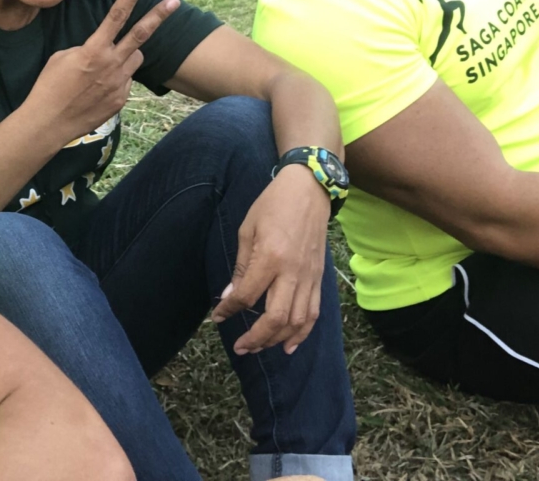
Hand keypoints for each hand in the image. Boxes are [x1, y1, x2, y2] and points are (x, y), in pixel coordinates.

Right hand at [23, 0, 178, 142]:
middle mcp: (111, 64)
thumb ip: (87, 49)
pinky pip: (126, 81)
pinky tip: (97, 90)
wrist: (49, 122)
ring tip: (105, 66)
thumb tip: (102, 49)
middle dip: (159, 15)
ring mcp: (119, 83)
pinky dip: (117, 79)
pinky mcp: (121, 100)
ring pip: (135, 59)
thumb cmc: (49, 86)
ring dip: (127, 55)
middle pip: (141, 34)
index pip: (116, 16)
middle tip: (174, 1)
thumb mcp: (63, 57)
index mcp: (94, 49)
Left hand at [212, 166, 330, 355]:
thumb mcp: (248, 229)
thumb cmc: (273, 205)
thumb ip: (241, 266)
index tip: (218, 317)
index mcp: (270, 258)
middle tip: (240, 348)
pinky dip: (302, 333)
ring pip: (296, 321)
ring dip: (277, 340)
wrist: (310, 190)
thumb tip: (231, 297)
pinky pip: (313, 313)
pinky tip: (289, 345)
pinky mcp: (319, 278)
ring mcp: (309, 277)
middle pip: (275, 318)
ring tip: (259, 347)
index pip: (247, 296)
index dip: (229, 310)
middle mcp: (292, 272)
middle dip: (255, 338)